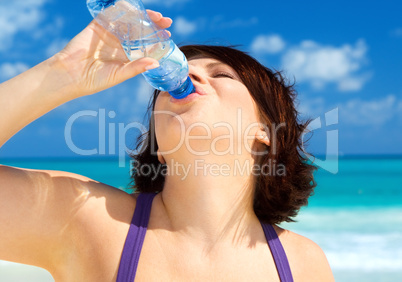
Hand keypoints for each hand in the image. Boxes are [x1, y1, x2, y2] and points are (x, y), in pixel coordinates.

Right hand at [54, 10, 172, 97]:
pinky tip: (134, 9)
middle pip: (140, 30)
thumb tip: (156, 63)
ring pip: (129, 20)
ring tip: (154, 16)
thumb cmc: (95, 80)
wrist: (71, 74)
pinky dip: (123, 8)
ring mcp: (110, 33)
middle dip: (153, 24)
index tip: (168, 35)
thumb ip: (137, 67)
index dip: (157, 39)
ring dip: (142, 16)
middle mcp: (120, 43)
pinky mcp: (98, 25)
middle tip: (165, 22)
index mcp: (127, 56)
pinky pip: (112, 13)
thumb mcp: (120, 74)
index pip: (146, 45)